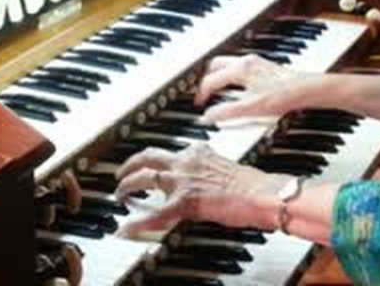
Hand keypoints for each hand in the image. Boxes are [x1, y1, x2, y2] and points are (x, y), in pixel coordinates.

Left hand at [113, 143, 290, 237]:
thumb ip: (208, 169)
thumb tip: (204, 178)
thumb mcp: (225, 167)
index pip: (170, 151)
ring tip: (119, 194)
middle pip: (148, 156)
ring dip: (128, 185)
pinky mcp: (184, 201)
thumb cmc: (251, 185)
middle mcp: (187, 161)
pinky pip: (155, 213)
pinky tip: (127, 229)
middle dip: (130, 164)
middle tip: (122, 173)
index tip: (149, 162)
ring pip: (145, 177)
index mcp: (198, 152)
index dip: (155, 158)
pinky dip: (139, 222)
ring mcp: (183, 180)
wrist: (260, 193)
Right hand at [195, 54, 319, 122]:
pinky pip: (240, 69)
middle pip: (216, 66)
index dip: (201, 94)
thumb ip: (226, 112)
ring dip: (220, 77)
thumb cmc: (284, 95)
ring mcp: (256, 63)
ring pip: (228, 65)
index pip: (210, 79)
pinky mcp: (264, 68)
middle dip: (207, 79)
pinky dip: (232, 78)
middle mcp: (246, 61)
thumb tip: (207, 117)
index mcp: (240, 68)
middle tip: (205, 94)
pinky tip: (239, 90)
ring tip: (218, 92)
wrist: (307, 89)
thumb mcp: (251, 108)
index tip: (199, 105)